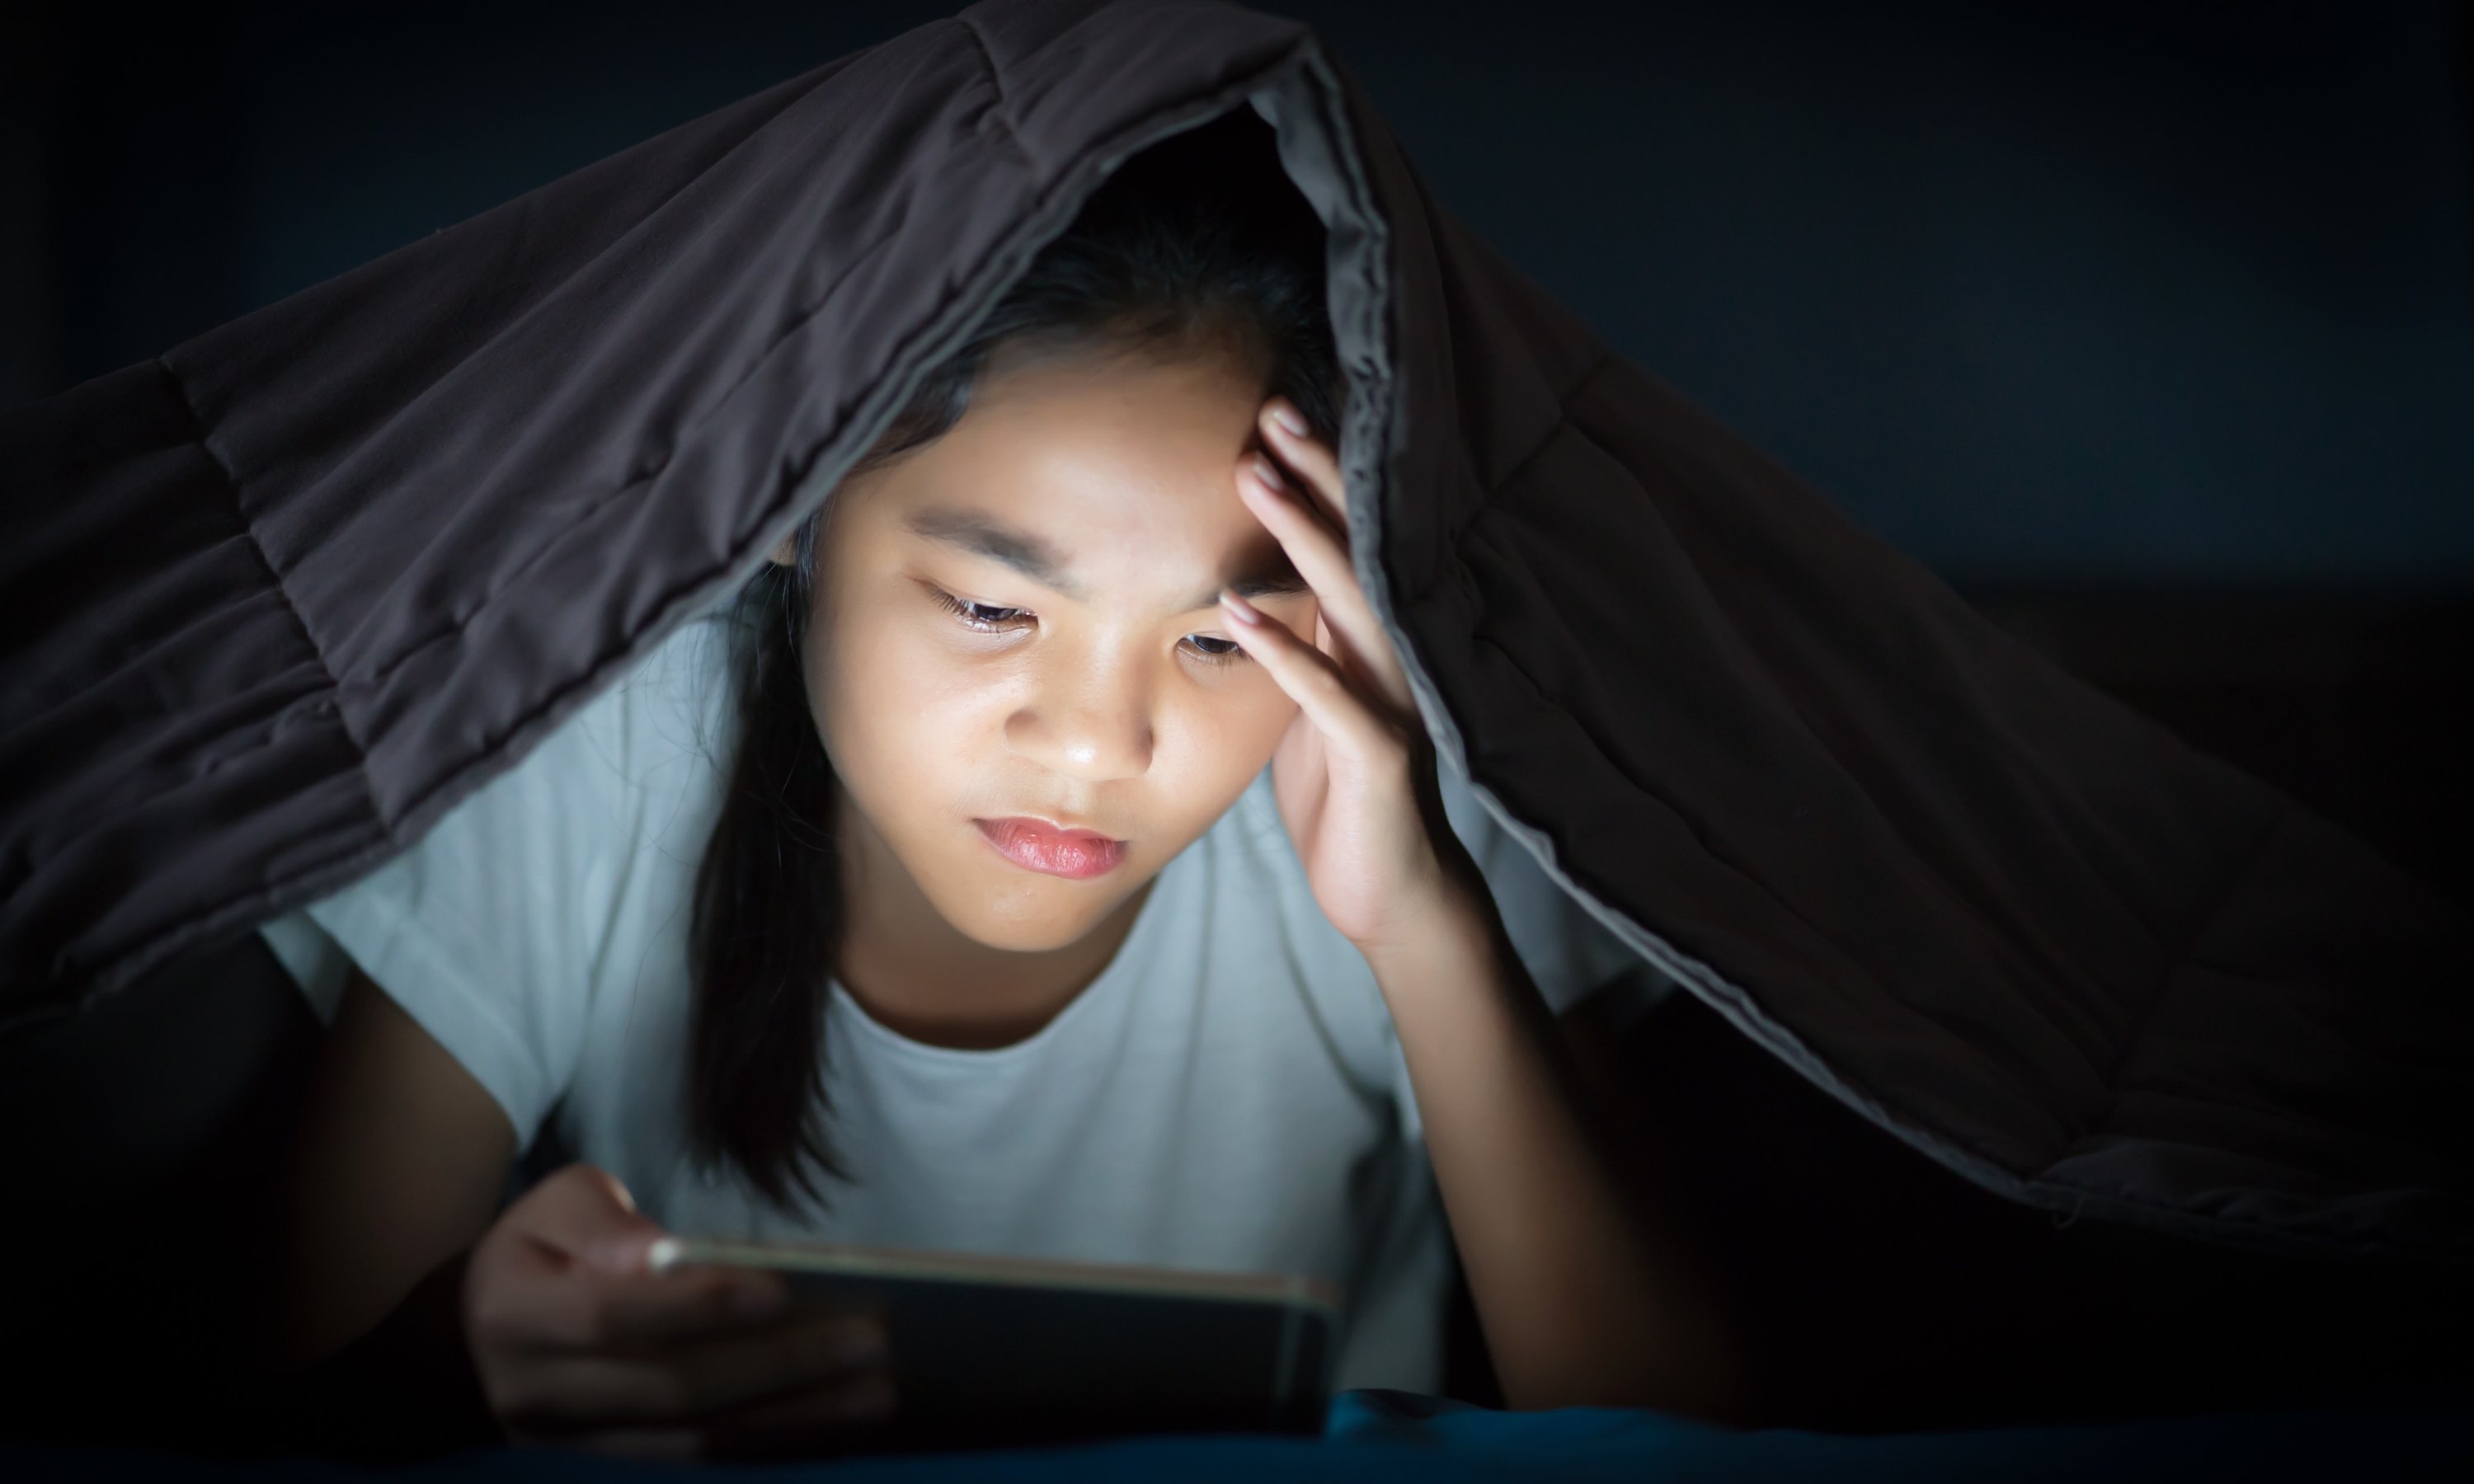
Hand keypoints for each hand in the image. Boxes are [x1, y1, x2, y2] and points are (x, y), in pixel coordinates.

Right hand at [462, 1164, 894, 1458]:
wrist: (480, 1336)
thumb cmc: (543, 1249)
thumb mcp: (559, 1206)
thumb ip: (608, 1225)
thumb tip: (663, 1257)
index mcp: (516, 1317)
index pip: (612, 1318)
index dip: (695, 1309)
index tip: (782, 1290)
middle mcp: (538, 1398)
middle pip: (670, 1393)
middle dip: (777, 1367)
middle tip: (869, 1339)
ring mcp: (574, 1451)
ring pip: (695, 1444)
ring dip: (794, 1419)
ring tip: (875, 1391)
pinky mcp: (614, 1471)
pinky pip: (702, 1466)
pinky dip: (774, 1444)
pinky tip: (837, 1421)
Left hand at [1220, 398, 1487, 958]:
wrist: (1394, 894)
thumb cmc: (1343, 794)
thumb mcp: (1310, 703)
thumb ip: (1295, 643)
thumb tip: (1239, 585)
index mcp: (1375, 639)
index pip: (1353, 538)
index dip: (1321, 474)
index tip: (1274, 410)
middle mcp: (1395, 655)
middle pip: (1361, 546)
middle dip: (1318, 474)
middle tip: (1271, 408)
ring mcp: (1393, 703)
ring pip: (1350, 601)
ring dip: (1300, 537)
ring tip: (1253, 476)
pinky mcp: (1379, 757)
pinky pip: (1329, 696)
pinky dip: (1284, 653)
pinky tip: (1238, 612)